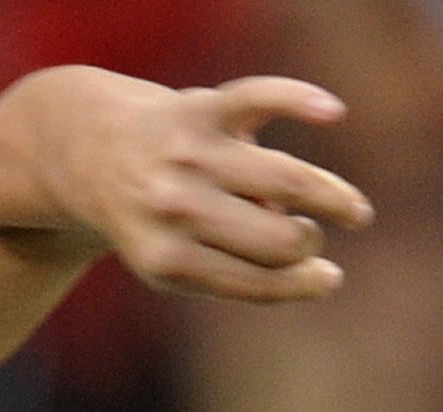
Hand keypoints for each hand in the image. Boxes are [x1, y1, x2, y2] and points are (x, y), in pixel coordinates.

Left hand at [60, 73, 375, 303]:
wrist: (92, 156)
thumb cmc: (152, 219)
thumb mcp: (171, 261)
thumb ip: (232, 268)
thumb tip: (309, 266)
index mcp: (165, 260)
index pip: (256, 281)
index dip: (302, 284)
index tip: (329, 278)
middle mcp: (174, 209)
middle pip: (279, 238)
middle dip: (306, 244)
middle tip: (309, 239)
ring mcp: (187, 156)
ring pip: (288, 181)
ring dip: (332, 197)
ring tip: (350, 211)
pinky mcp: (199, 109)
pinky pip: (261, 98)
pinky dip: (299, 100)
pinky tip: (332, 114)